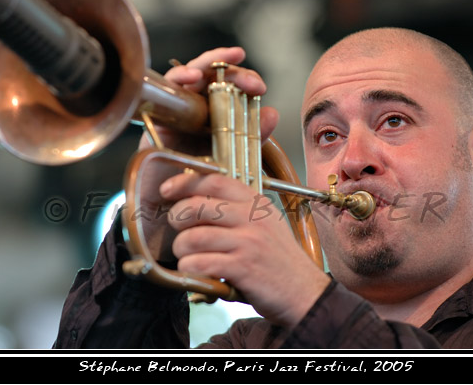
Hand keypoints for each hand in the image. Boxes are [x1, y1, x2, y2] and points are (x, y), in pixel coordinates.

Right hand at [131, 47, 278, 262]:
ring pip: (189, 75)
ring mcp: (176, 112)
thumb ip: (251, 138)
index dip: (245, 82)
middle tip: (246, 80)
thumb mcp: (231, 162)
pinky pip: (165, 88)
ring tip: (218, 68)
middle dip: (230, 71)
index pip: (232, 90)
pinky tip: (190, 78)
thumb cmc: (199, 190)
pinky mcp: (156, 116)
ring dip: (204, 66)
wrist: (166, 216)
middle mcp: (197, 112)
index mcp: (218, 120)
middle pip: (212, 77)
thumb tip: (273, 113)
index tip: (259, 88)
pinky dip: (177, 77)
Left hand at [160, 171, 331, 327]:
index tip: (167, 190)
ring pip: (193, 237)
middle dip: (177, 218)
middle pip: (197, 206)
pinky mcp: (242, 268)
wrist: (305, 292)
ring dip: (182, 250)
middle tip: (178, 230)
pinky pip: (200, 264)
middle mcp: (252, 218)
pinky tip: (197, 272)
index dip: (184, 182)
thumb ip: (237, 211)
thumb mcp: (265, 224)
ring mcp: (248, 242)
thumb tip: (194, 201)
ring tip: (189, 257)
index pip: (214, 180)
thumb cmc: (279, 260)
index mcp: (256, 203)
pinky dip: (190, 269)